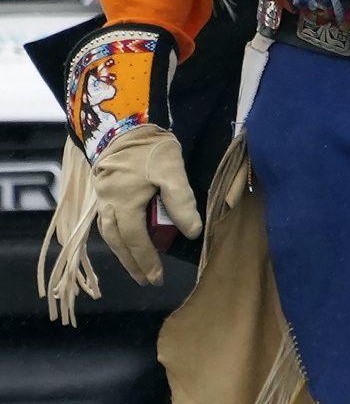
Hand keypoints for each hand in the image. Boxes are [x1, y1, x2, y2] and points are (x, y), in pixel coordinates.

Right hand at [91, 126, 199, 285]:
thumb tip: (192, 232)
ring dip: (122, 252)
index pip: (135, 240)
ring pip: (109, 233)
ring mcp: (103, 197)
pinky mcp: (103, 190)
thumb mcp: (171, 171)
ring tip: (136, 266)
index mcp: (124, 203)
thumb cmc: (149, 148)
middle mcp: (108, 204)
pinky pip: (106, 221)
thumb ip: (181, 201)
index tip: (155, 277)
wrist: (122, 124)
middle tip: (145, 280)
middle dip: (132, 263)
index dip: (146, 260)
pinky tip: (124, 240)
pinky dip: (115, 235)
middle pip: (118, 242)